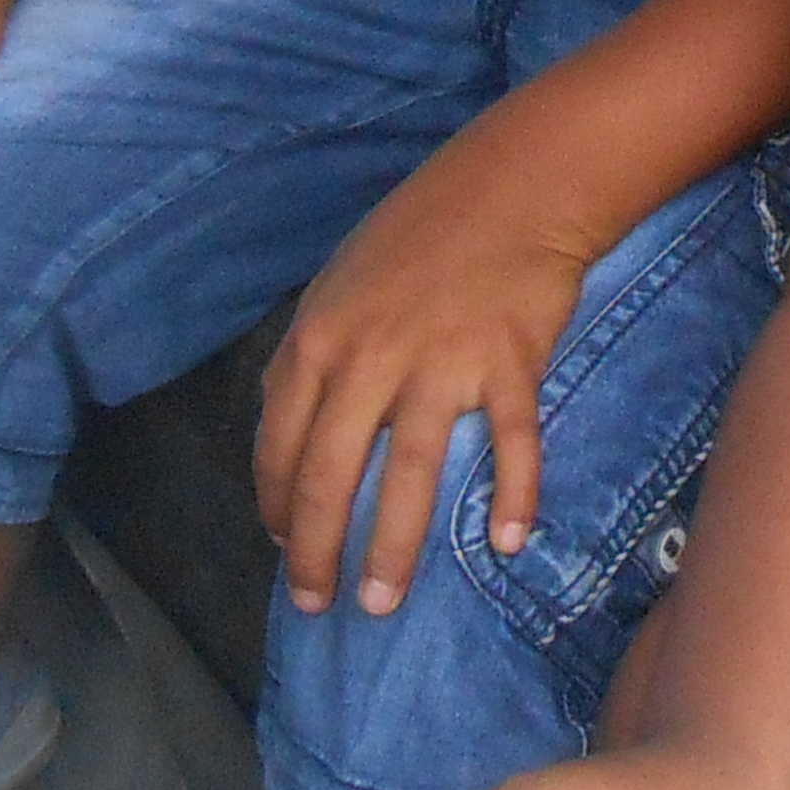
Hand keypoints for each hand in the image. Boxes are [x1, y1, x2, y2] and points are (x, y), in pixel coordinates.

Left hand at [255, 132, 594, 614]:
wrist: (513, 185)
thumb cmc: (421, 234)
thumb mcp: (340, 284)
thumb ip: (313, 353)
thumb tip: (288, 427)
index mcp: (320, 337)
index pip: (280, 444)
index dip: (276, 506)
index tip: (284, 548)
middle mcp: (370, 356)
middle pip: (330, 475)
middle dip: (316, 551)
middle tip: (317, 604)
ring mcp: (440, 361)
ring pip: (409, 474)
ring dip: (392, 548)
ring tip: (381, 601)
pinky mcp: (508, 362)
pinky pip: (510, 442)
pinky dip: (512, 494)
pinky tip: (505, 541)